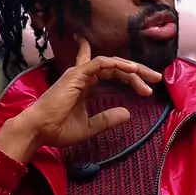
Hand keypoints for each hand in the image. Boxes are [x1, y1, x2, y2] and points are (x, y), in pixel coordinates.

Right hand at [0, 37, 161, 162]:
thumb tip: (128, 113)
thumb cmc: (58, 129)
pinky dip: (117, 65)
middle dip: (137, 71)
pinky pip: (101, 64)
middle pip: (115, 67)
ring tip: (150, 78)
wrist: (39, 131)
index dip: (127, 72)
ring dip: (132, 69)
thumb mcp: (90, 127)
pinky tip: (132, 70)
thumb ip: (107, 119)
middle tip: (156, 79)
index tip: (145, 82)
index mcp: (84, 85)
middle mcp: (82, 76)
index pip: (108, 71)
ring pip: (111, 64)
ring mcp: (79, 74)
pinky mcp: (76, 75)